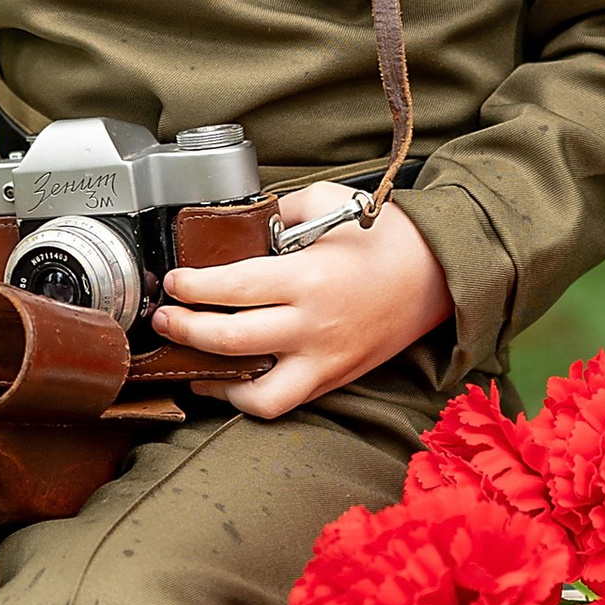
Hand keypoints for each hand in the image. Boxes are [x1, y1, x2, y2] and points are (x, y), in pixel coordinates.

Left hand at [156, 190, 451, 420]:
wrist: (439, 274)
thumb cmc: (387, 238)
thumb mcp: (330, 202)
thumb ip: (281, 210)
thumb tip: (243, 222)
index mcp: (309, 277)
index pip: (232, 288)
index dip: (192, 288)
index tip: (173, 282)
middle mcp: (313, 325)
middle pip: (231, 340)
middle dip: (185, 330)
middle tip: (165, 317)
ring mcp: (324, 359)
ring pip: (255, 392)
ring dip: (213, 380)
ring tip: (191, 361)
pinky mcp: (333, 378)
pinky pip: (281, 402)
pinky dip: (248, 395)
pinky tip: (229, 377)